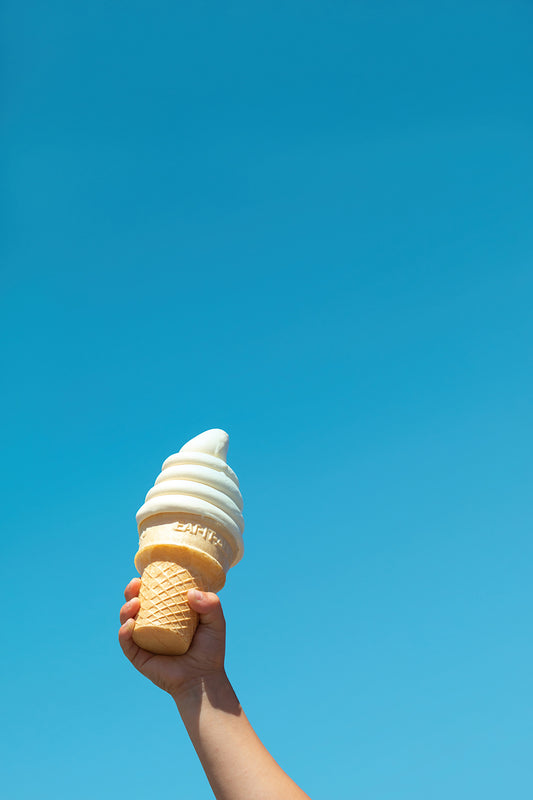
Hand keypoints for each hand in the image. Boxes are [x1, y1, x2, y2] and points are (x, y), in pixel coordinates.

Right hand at [118, 578, 225, 698]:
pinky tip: (130, 624)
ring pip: (126, 621)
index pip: (153, 594)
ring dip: (125, 609)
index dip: (147, 582)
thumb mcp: (215, 621)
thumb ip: (211, 603)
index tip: (148, 572)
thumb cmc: (210, 649)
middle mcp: (152, 625)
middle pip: (135, 604)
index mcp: (167, 614)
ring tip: (135, 602)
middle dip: (130, 592)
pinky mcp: (138, 657)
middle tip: (136, 584)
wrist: (204, 678)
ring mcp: (144, 641)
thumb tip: (190, 593)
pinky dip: (124, 632)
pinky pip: (126, 643)